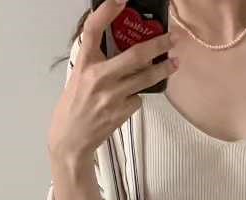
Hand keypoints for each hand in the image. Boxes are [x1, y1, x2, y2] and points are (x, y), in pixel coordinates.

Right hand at [48, 0, 177, 162]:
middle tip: (172, 38)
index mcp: (84, 64)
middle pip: (135, 56)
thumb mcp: (78, 76)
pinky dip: (138, 95)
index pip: (93, 30)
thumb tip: (120, 47)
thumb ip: (97, 61)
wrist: (71, 140)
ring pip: (145, 79)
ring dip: (163, 69)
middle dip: (158, 45)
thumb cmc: (73, 106)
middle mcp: (98, 77)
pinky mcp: (122, 112)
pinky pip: (138, 98)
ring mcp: (112, 96)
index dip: (107, 11)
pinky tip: (131, 98)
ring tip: (175, 63)